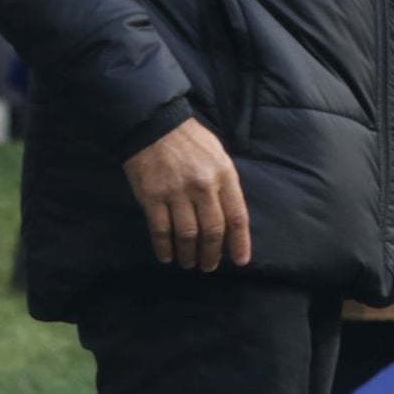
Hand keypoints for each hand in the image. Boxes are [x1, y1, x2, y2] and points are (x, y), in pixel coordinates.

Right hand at [123, 117, 250, 271]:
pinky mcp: (152, 198)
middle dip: (212, 253)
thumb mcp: (219, 156)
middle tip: (209, 267)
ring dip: (189, 254)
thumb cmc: (192, 142)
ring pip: (187, 234)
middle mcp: (203, 186)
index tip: (241, 261)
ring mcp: (177, 193)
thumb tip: (230, 216)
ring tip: (189, 264)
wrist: (156, 127)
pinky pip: (160, 230)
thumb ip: (225, 184)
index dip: (240, 242)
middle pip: (212, 230)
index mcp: (224, 174)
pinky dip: (164, 248)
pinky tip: (167, 256)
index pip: (236, 215)